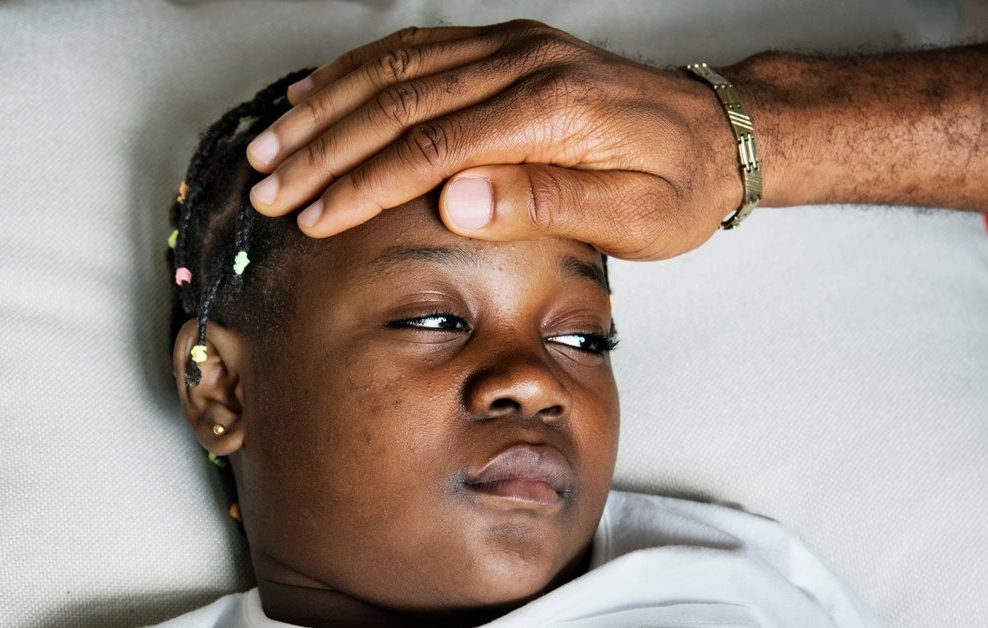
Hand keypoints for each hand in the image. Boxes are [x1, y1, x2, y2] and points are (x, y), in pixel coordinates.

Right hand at [244, 20, 743, 259]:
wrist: (718, 134)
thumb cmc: (676, 186)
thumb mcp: (629, 217)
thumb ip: (542, 205)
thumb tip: (454, 201)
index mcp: (550, 110)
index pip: (430, 148)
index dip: (362, 186)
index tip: (313, 220)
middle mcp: (522, 63)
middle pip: (397, 105)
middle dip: (323, 151)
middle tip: (268, 189)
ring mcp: (510, 47)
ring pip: (395, 71)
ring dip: (325, 109)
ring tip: (270, 147)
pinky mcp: (504, 46)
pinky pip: (416, 51)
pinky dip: (357, 73)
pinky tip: (315, 95)